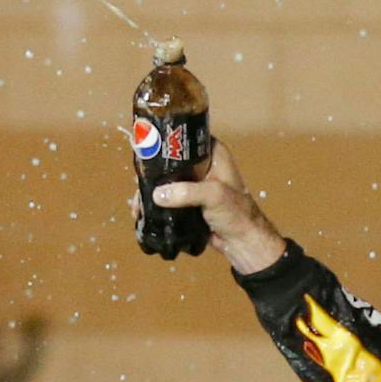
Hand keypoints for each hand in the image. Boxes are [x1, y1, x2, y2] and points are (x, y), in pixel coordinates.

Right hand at [133, 141, 285, 275]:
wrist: (244, 244)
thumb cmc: (237, 214)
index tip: (144, 148)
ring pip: (164, 180)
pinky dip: (153, 203)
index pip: (184, 137)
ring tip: (136, 204)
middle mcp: (201, 164)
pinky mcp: (186, 201)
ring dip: (149, 191)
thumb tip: (157, 194)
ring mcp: (193, 183)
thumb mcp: (215, 196)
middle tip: (136, 182)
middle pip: (168, 160)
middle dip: (150, 171)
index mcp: (213, 153)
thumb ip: (187, 192)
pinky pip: (165, 198)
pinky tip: (140, 212)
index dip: (163, 141)